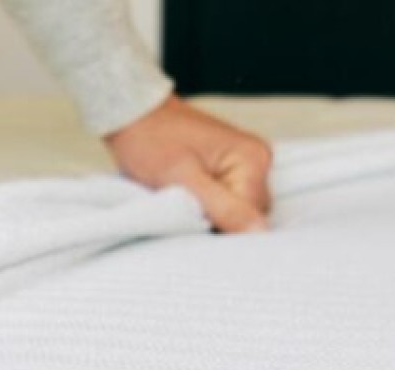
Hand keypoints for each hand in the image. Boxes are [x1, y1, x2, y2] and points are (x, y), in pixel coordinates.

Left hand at [104, 94, 274, 233]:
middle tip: (183, 209)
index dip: (222, 227)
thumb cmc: (151, 140)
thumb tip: (260, 232)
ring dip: (211, 214)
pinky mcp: (229, 168)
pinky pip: (227, 200)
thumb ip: (224, 207)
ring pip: (237, 210)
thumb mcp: (183, 178)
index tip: (190, 221)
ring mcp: (245, 163)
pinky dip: (208, 206)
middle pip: (249, 215)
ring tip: (182, 200)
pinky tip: (188, 198)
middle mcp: (257, 160)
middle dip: (218, 221)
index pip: (253, 217)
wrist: (134, 113)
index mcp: (253, 159)